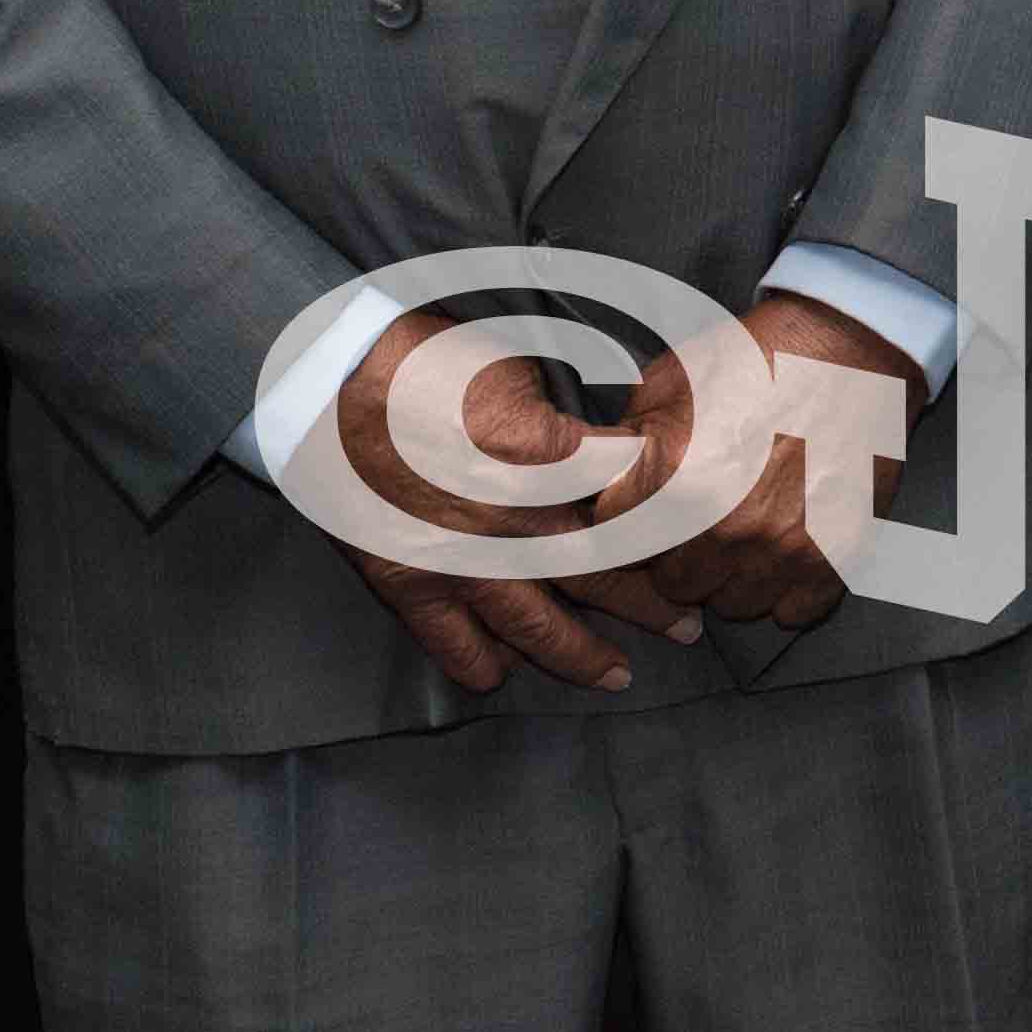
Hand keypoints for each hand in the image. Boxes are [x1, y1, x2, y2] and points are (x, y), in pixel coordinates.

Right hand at [305, 311, 700, 697]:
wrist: (329, 381)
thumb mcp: (522, 368)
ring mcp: (459, 560)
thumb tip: (621, 432)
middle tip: (691, 625)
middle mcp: (511, 521)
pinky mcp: (408, 581)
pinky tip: (505, 673)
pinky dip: (481, 664)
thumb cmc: (428, 358)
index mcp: (547, 460)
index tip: (702, 533)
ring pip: (535, 626)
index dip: (672, 518)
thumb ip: (570, 418)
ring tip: (619, 673)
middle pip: (601, 575)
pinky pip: (452, 641)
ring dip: (581, 655)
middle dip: (652, 603)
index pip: (631, 499)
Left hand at [612, 290, 927, 632]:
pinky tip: (785, 550)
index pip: (615, 542)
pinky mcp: (834, 555)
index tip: (643, 510)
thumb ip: (625, 441)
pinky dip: (788, 590)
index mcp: (672, 479)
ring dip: (733, 575)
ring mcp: (782, 546)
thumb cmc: (759, 356)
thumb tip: (592, 479)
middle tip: (700, 519)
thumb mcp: (667, 381)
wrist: (852, 342)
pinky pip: (794, 612)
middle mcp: (723, 525)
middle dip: (679, 554)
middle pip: (672, 584)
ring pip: (732, 604)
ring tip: (746, 530)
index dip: (627, 522)